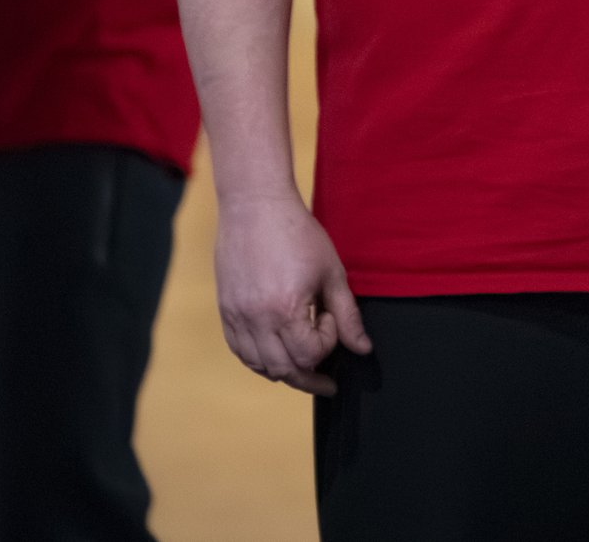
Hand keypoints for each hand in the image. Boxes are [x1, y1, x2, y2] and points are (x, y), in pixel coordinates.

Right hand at [213, 194, 371, 396]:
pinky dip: (260, 360)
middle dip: (309, 377)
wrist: (255, 208)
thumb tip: (363, 349)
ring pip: (259, 366)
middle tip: (328, 379)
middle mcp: (256, 319)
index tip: (330, 316)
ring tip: (304, 368)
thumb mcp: (332, 273)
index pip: (310, 353)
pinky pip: (241, 351)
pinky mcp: (225, 312)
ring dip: (284, 372)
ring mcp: (236, 317)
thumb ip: (348, 315)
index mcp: (284, 309)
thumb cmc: (300, 236)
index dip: (328, 342)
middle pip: (283, 370)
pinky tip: (277, 354)